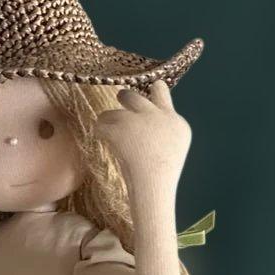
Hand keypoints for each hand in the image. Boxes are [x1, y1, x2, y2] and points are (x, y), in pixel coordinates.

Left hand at [92, 81, 190, 196]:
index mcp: (175, 123)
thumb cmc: (160, 179)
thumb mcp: (171, 152)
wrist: (153, 187)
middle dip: (125, 97)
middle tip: (119, 98)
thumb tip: (146, 129)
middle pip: (135, 97)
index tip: (150, 87)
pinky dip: (100, 130)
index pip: (162, 94)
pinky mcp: (121, 128)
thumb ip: (162, 135)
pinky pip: (102, 123)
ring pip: (114, 111)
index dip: (155, 91)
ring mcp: (140, 120)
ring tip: (106, 130)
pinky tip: (100, 137)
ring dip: (109, 119)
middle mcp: (158, 116)